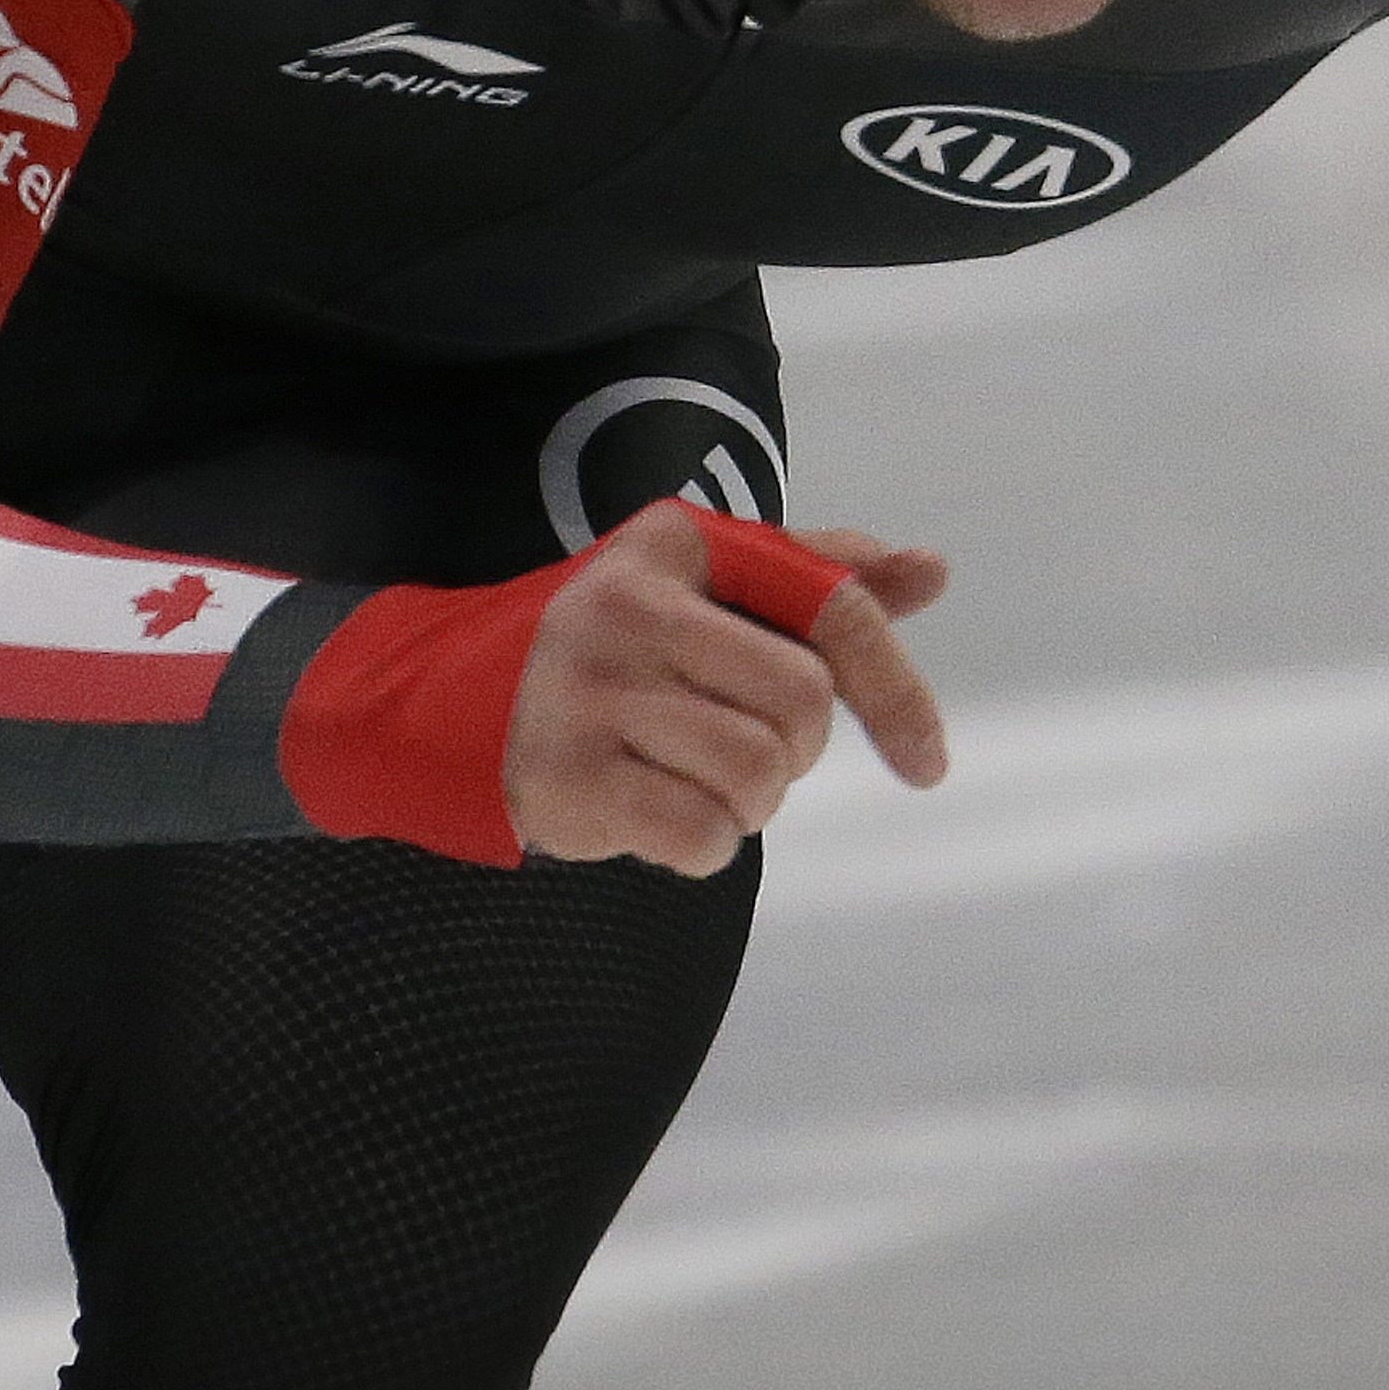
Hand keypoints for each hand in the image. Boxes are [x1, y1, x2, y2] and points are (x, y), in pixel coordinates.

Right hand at [504, 502, 949, 875]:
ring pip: (757, 775)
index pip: (830, 607)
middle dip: (796, 749)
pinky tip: (662, 815)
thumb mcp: (705, 584)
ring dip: (751, 803)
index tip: (928, 763)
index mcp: (679, 543)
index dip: (897, 691)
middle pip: (802, 704)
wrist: (457, 703)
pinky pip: (702, 837)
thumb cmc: (618, 646)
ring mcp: (592, 692)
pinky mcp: (568, 776)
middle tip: (743, 748)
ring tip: (698, 780)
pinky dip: (705, 846)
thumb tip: (931, 570)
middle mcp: (630, 606)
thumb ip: (815, 574)